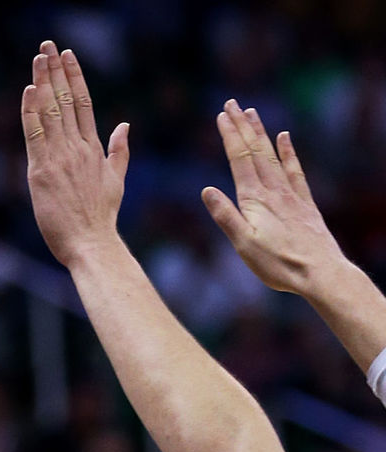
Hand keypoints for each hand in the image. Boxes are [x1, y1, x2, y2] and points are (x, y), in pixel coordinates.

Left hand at [23, 40, 129, 268]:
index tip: (69, 56)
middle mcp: (77, 148)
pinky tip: (29, 91)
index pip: (84, 103)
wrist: (92, 243)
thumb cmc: (101, 218)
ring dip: (43, 82)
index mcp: (93, 148)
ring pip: (51, 112)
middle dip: (56, 70)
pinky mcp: (42, 172)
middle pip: (66, 101)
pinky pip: (35, 136)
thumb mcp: (116, 180)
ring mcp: (60, 158)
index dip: (75, 77)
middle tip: (48, 45)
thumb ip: (119, 151)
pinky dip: (31, 113)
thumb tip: (125, 125)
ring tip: (39, 57)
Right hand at [202, 100, 349, 296]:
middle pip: (255, 151)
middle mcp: (273, 190)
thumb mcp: (244, 244)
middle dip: (242, 126)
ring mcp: (291, 194)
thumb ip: (226, 216)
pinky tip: (284, 138)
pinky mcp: (304, 202)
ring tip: (252, 113)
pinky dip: (288, 151)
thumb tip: (207, 190)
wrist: (320, 272)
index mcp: (254, 199)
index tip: (221, 115)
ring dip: (261, 133)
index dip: (230, 135)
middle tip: (232, 104)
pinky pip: (294, 169)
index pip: (239, 159)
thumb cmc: (278, 264)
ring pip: (272, 155)